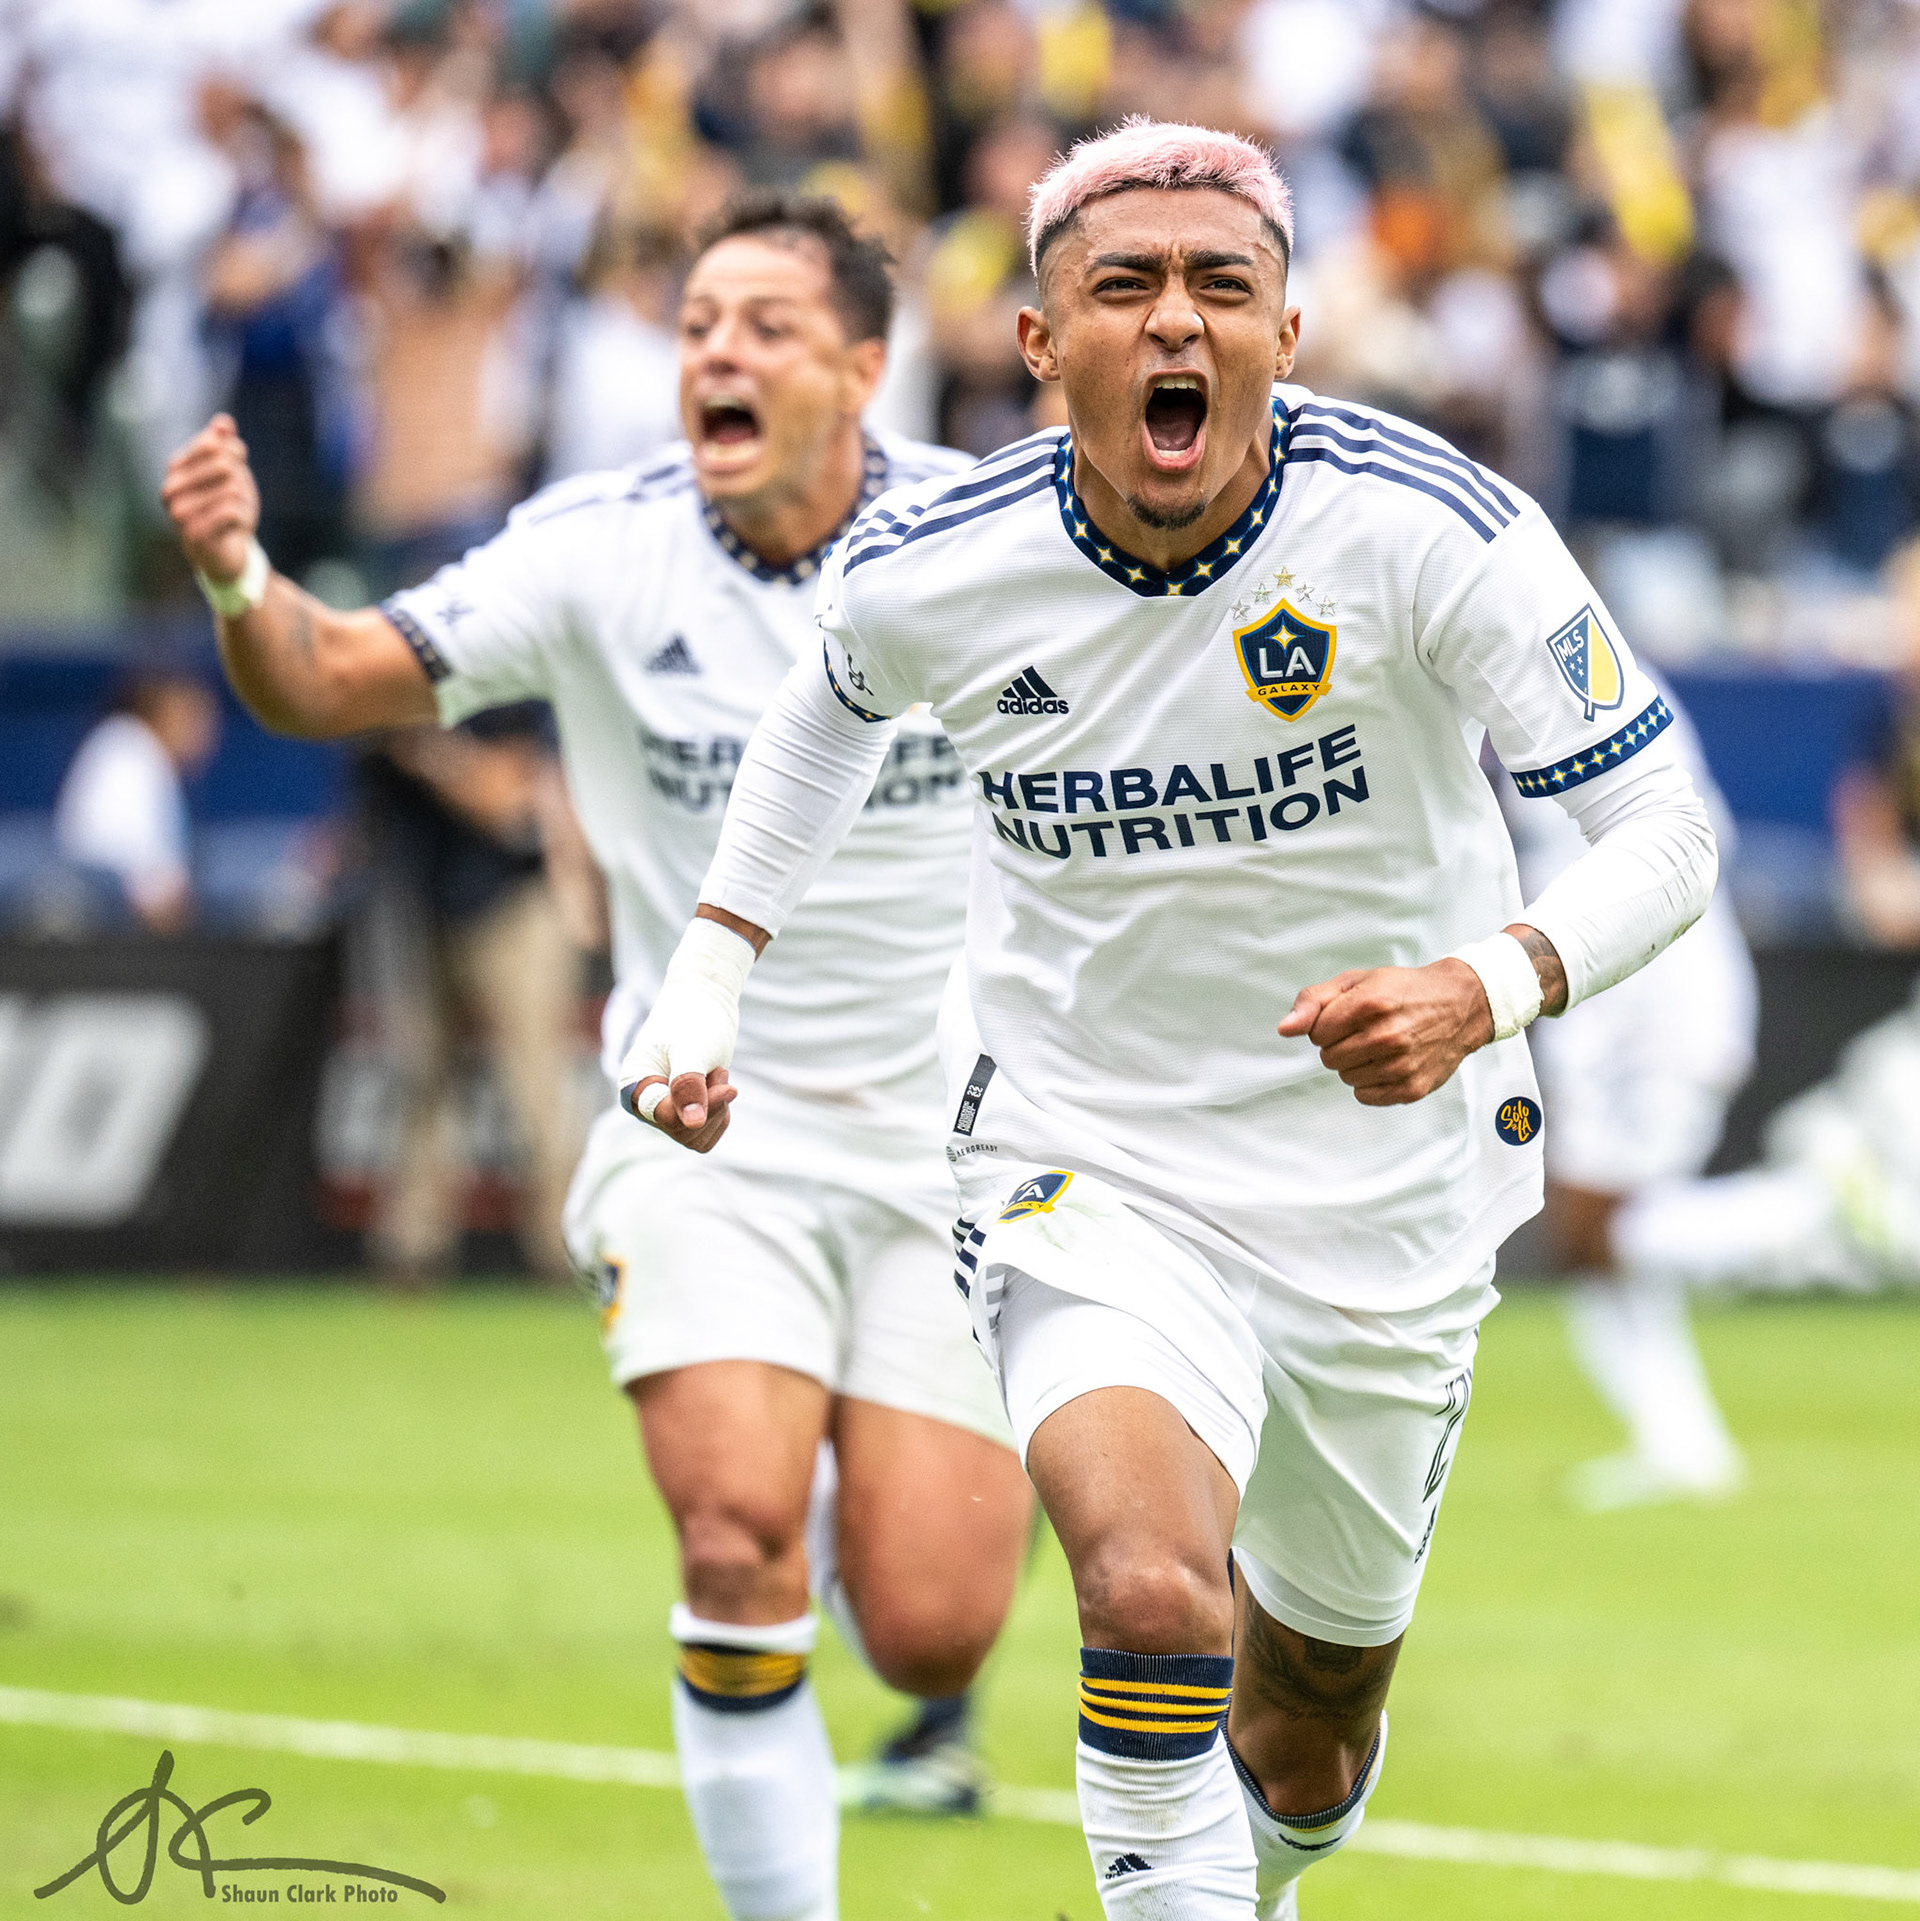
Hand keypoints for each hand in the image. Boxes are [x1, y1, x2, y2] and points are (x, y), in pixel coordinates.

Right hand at [160, 414, 259, 583]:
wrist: (225, 552)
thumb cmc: (226, 507)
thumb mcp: (232, 473)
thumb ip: (226, 445)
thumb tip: (224, 422)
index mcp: (175, 468)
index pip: (212, 444)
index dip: (234, 453)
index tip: (237, 466)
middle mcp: (170, 488)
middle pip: (224, 464)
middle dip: (240, 479)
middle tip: (238, 495)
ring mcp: (179, 513)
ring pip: (230, 488)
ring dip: (243, 500)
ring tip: (236, 510)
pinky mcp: (194, 534)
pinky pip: (231, 511)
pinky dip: (242, 516)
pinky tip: (237, 524)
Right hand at [615, 913, 760, 1152]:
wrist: (706, 999)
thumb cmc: (694, 1017)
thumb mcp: (693, 1050)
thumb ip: (689, 1085)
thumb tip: (692, 1124)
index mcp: (634, 1085)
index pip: (666, 1118)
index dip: (699, 1108)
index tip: (728, 1088)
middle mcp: (645, 1102)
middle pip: (684, 1132)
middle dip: (711, 1105)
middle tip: (720, 1071)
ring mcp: (665, 1108)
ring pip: (697, 1135)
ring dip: (717, 1107)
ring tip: (715, 1071)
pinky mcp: (684, 1109)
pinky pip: (708, 1130)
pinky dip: (721, 1110)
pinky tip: (718, 1082)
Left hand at [1278, 959, 1493, 1105]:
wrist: (1460, 1005)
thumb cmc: (1403, 991)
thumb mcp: (1356, 981)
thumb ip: (1314, 1001)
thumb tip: (1285, 1029)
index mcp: (1369, 1004)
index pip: (1316, 1033)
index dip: (1327, 1025)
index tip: (1348, 1018)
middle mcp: (1386, 1036)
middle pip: (1328, 1058)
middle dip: (1340, 1045)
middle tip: (1365, 1031)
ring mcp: (1401, 1065)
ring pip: (1346, 1078)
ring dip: (1355, 1064)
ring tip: (1379, 1045)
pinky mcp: (1412, 1088)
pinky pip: (1366, 1096)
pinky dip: (1370, 1083)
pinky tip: (1388, 1063)